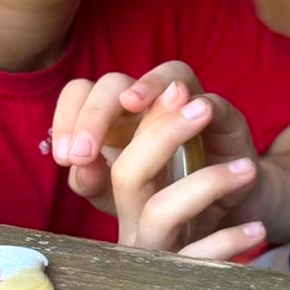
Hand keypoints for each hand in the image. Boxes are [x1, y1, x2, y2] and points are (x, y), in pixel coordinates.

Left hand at [51, 64, 265, 248]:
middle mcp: (148, 103)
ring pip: (169, 73)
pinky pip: (213, 101)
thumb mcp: (119, 196)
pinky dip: (200, 104)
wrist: (219, 215)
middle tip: (84, 152)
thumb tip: (76, 166)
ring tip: (133, 103)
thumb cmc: (161, 198)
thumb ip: (93, 182)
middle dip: (96, 113)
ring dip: (149, 85)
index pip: (81, 94)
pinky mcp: (224, 118)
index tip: (65, 157)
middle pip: (115, 82)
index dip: (66, 117)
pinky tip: (192, 116)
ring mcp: (188, 104)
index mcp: (114, 118)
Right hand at [108, 79, 266, 258]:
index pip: (94, 140)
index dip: (100, 116)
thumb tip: (181, 92)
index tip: (148, 94)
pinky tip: (255, 229)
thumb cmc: (221, 165)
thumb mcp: (215, 131)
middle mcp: (130, 207)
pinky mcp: (178, 273)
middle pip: (125, 172)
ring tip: (248, 169)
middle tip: (203, 109)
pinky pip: (196, 258)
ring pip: (160, 212)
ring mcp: (151, 243)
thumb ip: (198, 109)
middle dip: (162, 135)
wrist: (253, 212)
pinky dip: (228, 240)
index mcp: (128, 165)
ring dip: (206, 185)